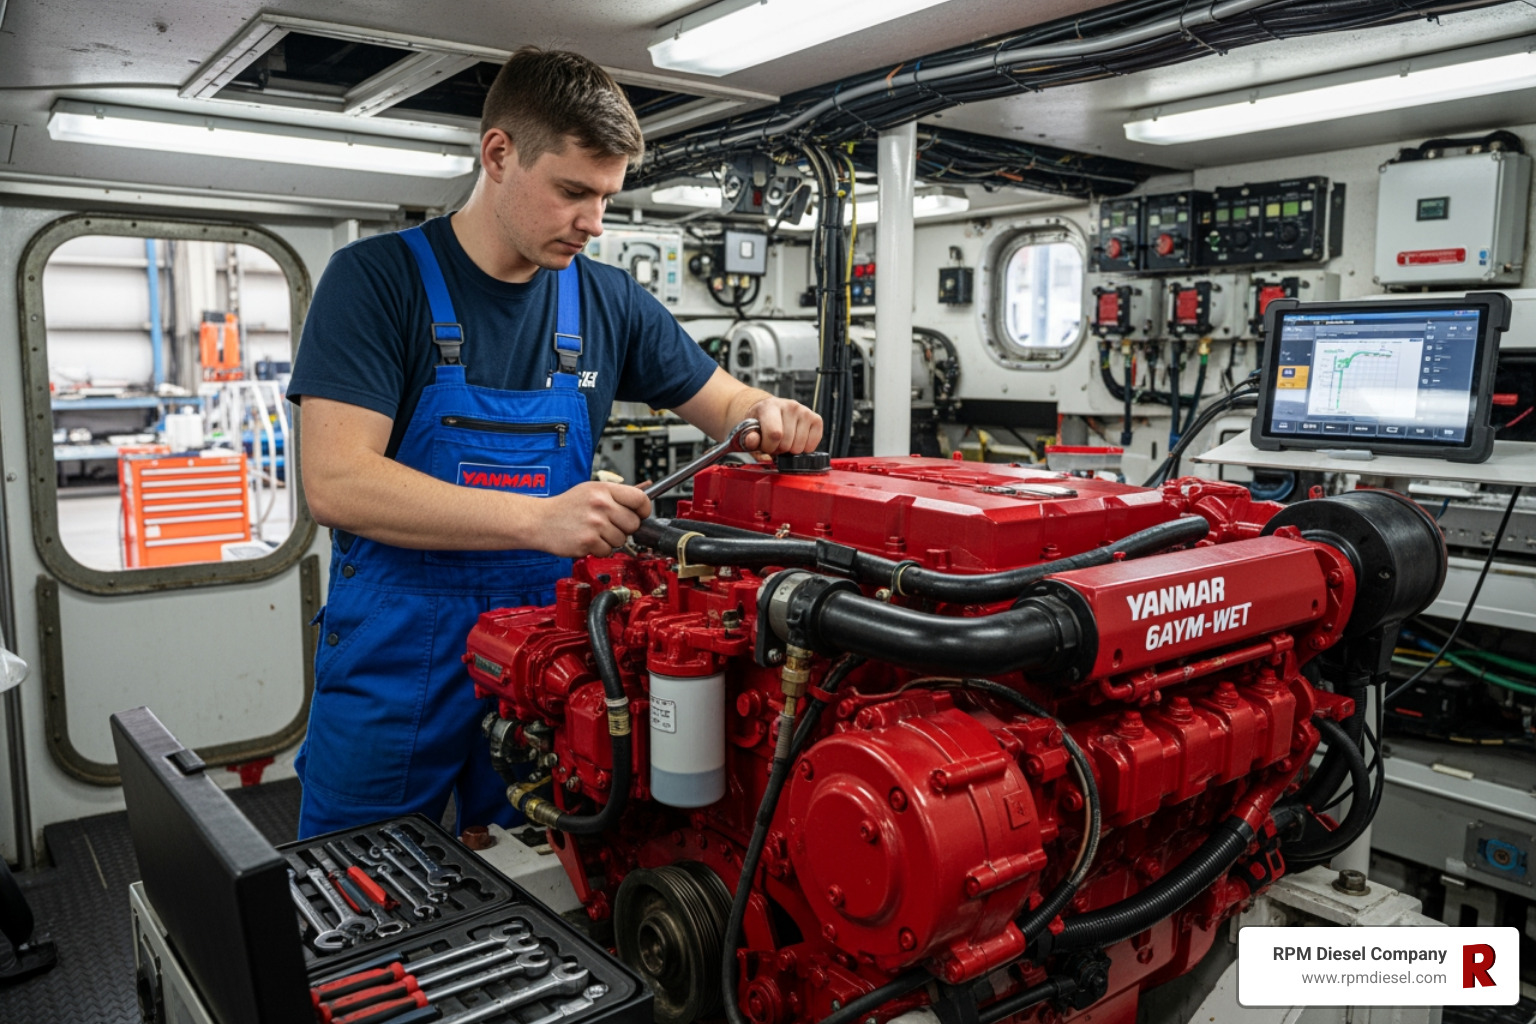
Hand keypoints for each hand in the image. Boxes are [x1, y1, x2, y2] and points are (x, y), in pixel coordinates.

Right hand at [533, 482, 651, 556]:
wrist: (539, 521)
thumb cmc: (565, 507)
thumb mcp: (590, 491)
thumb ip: (616, 494)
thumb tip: (645, 491)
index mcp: (603, 489)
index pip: (640, 499)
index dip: (643, 510)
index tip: (639, 514)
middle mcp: (601, 504)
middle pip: (634, 524)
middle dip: (624, 528)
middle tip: (608, 526)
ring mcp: (595, 523)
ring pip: (621, 540)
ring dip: (610, 540)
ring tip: (594, 532)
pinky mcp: (588, 541)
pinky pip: (607, 551)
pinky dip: (599, 550)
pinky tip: (587, 540)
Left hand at [740, 397, 822, 457]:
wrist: (771, 411)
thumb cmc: (761, 423)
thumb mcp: (750, 431)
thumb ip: (749, 438)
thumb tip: (752, 441)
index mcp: (770, 406)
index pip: (774, 434)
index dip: (768, 447)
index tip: (765, 445)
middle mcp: (790, 405)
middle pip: (787, 443)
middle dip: (779, 449)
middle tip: (775, 442)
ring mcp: (805, 411)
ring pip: (799, 447)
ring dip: (791, 450)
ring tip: (785, 440)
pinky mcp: (816, 419)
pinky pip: (812, 445)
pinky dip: (804, 449)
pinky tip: (796, 440)